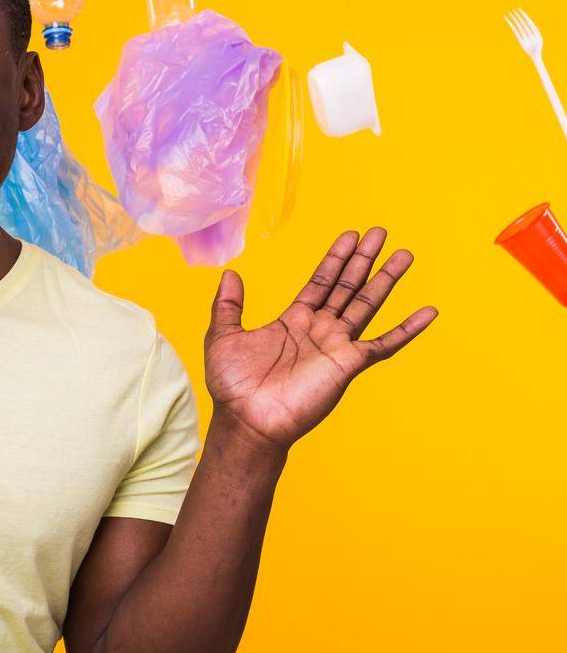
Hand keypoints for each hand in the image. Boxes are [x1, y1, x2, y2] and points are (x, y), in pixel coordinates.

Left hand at [203, 228, 437, 450]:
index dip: (335, 259)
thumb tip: (230, 273)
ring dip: (386, 280)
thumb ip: (229, 305)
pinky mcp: (348, 364)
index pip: (320, 282)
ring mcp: (336, 346)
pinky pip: (384, 344)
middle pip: (347, 286)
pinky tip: (428, 311)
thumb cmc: (233, 386)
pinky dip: (407, 328)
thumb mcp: (223, 336)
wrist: (247, 420)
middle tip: (380, 232)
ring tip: (404, 255)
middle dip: (363, 259)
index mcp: (293, 321)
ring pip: (367, 305)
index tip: (350, 235)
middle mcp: (319, 329)